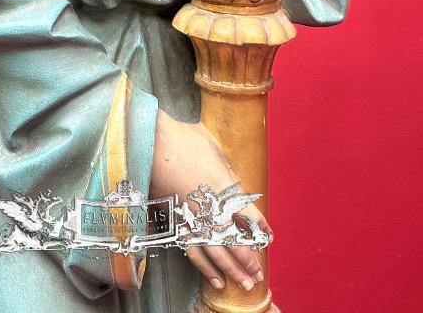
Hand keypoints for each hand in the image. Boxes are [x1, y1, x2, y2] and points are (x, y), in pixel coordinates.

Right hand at [150, 111, 271, 292]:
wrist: (154, 143)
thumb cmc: (185, 139)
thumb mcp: (214, 146)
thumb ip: (225, 165)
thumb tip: (232, 173)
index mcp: (224, 187)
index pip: (249, 215)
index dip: (260, 229)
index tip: (269, 238)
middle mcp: (210, 207)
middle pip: (235, 241)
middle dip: (249, 260)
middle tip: (258, 275)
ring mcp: (194, 217)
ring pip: (217, 252)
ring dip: (233, 270)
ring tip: (245, 283)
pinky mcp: (178, 222)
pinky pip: (194, 251)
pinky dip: (206, 268)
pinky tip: (216, 279)